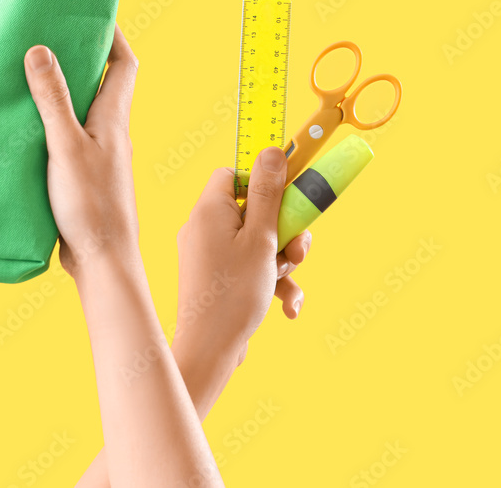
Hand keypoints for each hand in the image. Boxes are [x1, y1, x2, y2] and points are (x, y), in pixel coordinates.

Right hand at [23, 25, 139, 276]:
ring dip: (58, 95)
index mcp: (113, 118)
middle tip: (44, 41)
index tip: (89, 14)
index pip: (124, 64)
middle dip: (77, 60)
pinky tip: (22, 132)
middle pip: (100, 84)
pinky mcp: (80, 179)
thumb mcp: (65, 146)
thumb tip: (41, 49)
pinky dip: (47, 128)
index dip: (112, 35)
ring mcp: (96, 157)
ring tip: (24, 79)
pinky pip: (65, 141)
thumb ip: (53, 99)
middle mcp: (109, 133)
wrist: (100, 263)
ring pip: (80, 114)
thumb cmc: (92, 206)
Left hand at [173, 148, 312, 365]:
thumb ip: (269, 194)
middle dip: (283, 230)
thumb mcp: (261, 237)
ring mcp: (209, 254)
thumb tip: (272, 151)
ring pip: (258, 242)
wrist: (210, 349)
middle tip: (296, 248)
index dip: (264, 181)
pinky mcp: (217, 278)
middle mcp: (204, 228)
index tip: (290, 193)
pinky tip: (286, 306)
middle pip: (254, 210)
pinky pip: (250, 267)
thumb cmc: (234, 293)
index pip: (235, 174)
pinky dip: (270, 282)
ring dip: (281, 260)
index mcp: (209, 209)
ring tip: (284, 281)